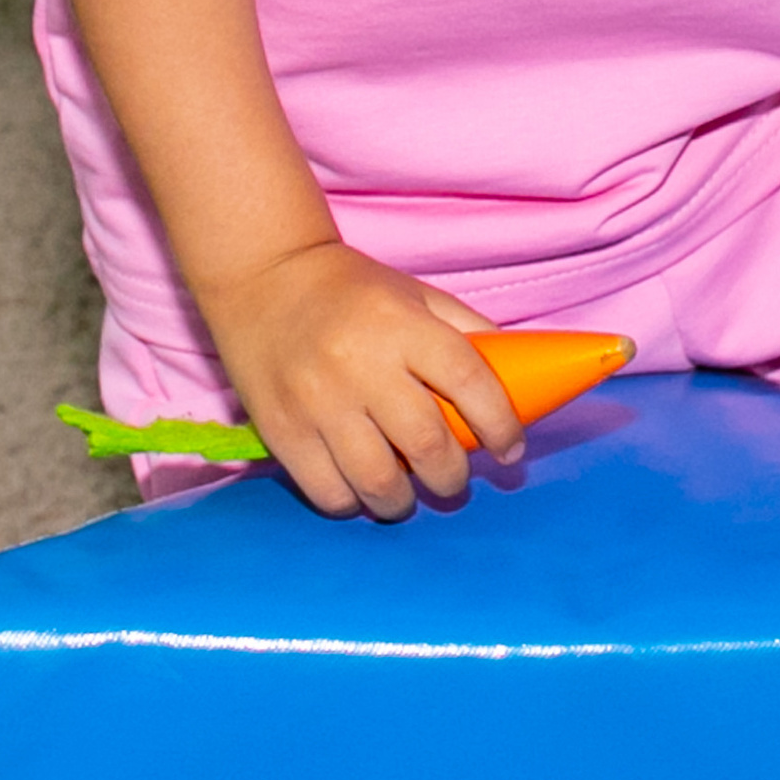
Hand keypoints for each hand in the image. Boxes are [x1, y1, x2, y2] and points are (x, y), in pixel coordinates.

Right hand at [197, 243, 525, 520]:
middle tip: (453, 479)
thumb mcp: (415, 293)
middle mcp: (361, 365)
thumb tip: (518, 381)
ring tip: (406, 495)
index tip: (511, 450)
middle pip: (428, 445)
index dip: (501, 425)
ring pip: (378, 481)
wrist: (261, 276)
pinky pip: (329, 492)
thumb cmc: (350, 290)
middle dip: (453, 477)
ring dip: (404, 503)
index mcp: (402, 325)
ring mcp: (317, 402)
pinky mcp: (281, 430)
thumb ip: (466, 332)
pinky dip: (353, 502)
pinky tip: (360, 487)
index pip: (468, 382)